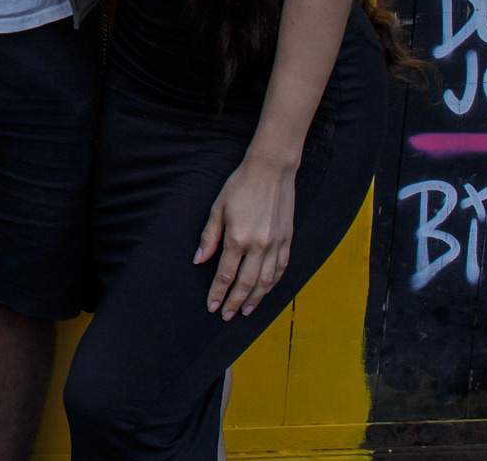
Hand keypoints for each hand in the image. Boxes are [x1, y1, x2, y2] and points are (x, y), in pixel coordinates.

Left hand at [195, 154, 297, 318]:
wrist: (271, 171)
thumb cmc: (240, 186)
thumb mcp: (217, 208)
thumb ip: (209, 236)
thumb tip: (199, 259)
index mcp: (238, 238)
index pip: (225, 274)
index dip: (218, 292)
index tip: (212, 306)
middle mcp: (259, 245)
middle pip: (246, 283)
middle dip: (235, 301)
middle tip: (227, 315)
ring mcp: (276, 244)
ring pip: (266, 281)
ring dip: (256, 298)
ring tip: (245, 310)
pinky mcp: (287, 240)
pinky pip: (281, 268)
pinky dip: (273, 283)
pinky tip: (266, 290)